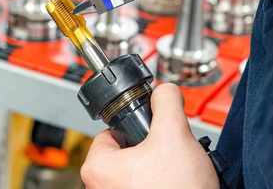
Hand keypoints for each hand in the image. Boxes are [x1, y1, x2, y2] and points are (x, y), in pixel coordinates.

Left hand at [80, 83, 219, 188]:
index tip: (153, 131)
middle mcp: (99, 187)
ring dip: (158, 168)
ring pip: (138, 171)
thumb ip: (167, 103)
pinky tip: (176, 185)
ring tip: (175, 172)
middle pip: (126, 151)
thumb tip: (165, 92)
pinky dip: (160, 184)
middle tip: (169, 154)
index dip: (137, 126)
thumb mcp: (174, 134)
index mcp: (97, 167)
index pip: (111, 131)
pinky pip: (143, 187)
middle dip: (150, 149)